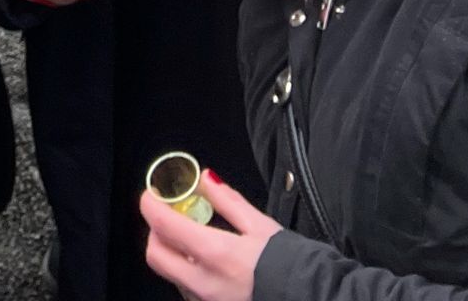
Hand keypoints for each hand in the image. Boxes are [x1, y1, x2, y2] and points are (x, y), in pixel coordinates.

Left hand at [141, 172, 281, 300]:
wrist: (316, 300)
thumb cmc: (294, 266)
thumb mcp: (262, 226)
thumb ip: (228, 201)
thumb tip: (206, 179)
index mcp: (217, 255)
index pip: (165, 226)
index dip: (151, 204)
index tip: (152, 194)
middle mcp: (205, 284)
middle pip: (156, 255)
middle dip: (157, 233)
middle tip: (171, 218)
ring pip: (172, 276)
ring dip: (174, 255)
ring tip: (196, 242)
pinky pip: (189, 291)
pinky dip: (190, 274)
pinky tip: (210, 266)